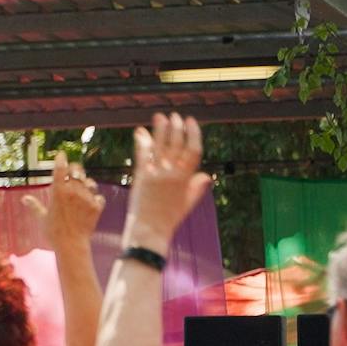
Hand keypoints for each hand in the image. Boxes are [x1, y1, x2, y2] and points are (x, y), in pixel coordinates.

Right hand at [24, 152, 105, 250]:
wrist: (71, 244)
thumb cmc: (53, 232)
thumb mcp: (42, 217)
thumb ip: (34, 205)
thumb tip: (25, 199)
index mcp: (58, 191)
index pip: (60, 168)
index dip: (61, 158)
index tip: (61, 154)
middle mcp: (73, 191)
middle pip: (77, 170)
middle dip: (74, 168)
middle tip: (73, 170)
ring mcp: (86, 198)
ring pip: (89, 181)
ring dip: (86, 182)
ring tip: (84, 186)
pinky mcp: (96, 206)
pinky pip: (98, 196)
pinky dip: (95, 197)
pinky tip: (91, 202)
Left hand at [125, 113, 211, 250]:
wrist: (150, 230)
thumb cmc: (169, 218)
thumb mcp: (188, 203)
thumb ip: (197, 187)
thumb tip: (206, 175)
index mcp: (186, 178)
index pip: (194, 150)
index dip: (193, 133)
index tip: (191, 121)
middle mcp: (173, 174)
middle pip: (177, 144)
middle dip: (176, 127)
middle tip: (174, 115)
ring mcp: (157, 175)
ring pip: (160, 146)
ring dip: (160, 130)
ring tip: (159, 117)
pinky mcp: (141, 178)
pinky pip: (142, 155)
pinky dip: (141, 142)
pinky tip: (140, 131)